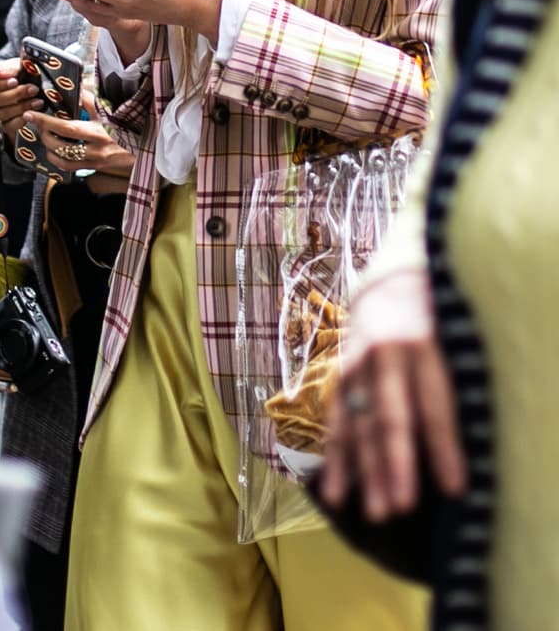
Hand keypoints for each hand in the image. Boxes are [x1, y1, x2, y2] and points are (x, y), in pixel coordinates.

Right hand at [0, 58, 43, 145]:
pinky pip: (9, 125)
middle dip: (16, 95)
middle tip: (32, 89)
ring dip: (22, 107)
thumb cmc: (20, 72)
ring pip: (2, 114)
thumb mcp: (17, 64)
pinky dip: (22, 119)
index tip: (15, 80)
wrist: (32, 82)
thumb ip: (9, 68)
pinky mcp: (4, 124)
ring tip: (37, 100)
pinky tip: (33, 111)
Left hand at [22, 107, 134, 177]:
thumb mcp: (109, 111)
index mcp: (99, 131)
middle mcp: (96, 149)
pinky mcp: (95, 169)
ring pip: (62, 161)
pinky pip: (70, 168)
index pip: (66, 127)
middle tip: (39, 124)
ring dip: (49, 150)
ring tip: (46, 138)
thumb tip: (74, 89)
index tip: (31, 115)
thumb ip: (90, 100)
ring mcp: (95, 162)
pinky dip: (58, 160)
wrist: (143, 148)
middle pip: (60, 146)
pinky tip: (55, 151)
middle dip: (44, 135)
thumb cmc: (127, 126)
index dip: (46, 122)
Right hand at [320, 338, 466, 520]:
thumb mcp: (448, 343)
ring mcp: (356, 364)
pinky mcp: (339, 375)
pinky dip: (335, 459)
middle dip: (395, 464)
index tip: (453, 488)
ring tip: (373, 513)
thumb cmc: (433, 324)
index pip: (433, 404)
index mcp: (421, 344)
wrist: (388, 287)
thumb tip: (465, 451)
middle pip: (390, 417)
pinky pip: (335, 421)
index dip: (442, 447)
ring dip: (365, 472)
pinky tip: (335, 493)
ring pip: (359, 424)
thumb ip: (449, 387)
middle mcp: (385, 354)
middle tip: (401, 508)